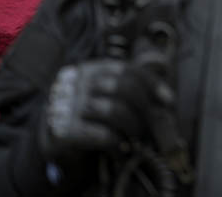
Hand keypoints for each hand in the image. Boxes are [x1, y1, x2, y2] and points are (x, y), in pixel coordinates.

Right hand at [39, 60, 169, 163]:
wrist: (54, 151)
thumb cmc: (88, 121)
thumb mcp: (107, 98)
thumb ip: (131, 85)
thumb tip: (164, 72)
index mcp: (86, 71)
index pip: (124, 69)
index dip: (150, 83)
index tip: (167, 100)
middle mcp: (73, 84)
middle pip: (120, 87)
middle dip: (144, 107)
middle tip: (153, 124)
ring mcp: (64, 108)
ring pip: (111, 110)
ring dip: (132, 126)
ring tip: (137, 138)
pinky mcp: (61, 133)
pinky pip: (100, 134)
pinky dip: (117, 143)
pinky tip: (121, 149)